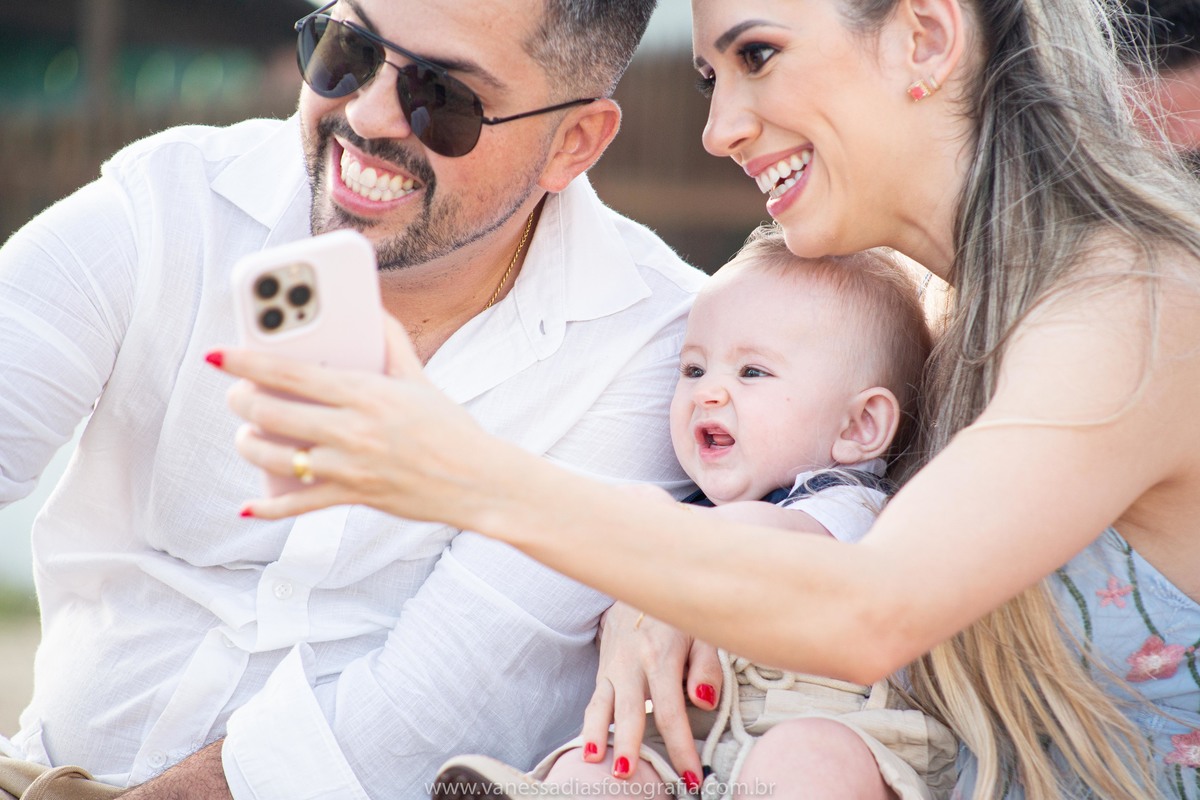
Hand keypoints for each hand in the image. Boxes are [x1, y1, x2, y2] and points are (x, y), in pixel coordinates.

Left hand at [215, 314, 495, 522]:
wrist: (479, 481)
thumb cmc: (451, 428)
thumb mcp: (420, 380)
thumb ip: (391, 343)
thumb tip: (372, 309)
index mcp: (366, 393)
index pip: (291, 372)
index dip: (247, 362)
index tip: (219, 355)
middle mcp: (352, 429)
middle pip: (272, 413)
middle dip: (242, 402)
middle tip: (237, 395)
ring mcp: (350, 467)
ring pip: (275, 457)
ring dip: (249, 445)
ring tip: (247, 436)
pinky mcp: (353, 497)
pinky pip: (298, 505)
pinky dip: (268, 507)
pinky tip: (248, 505)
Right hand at [580, 602, 721, 789]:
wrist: (640, 584)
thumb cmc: (677, 616)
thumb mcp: (701, 633)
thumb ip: (706, 668)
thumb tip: (704, 702)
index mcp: (662, 656)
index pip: (671, 710)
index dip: (680, 746)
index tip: (691, 776)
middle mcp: (632, 664)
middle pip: (630, 712)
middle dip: (631, 746)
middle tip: (630, 775)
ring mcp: (613, 668)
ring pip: (602, 707)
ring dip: (598, 736)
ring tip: (596, 762)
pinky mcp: (603, 672)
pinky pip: (594, 702)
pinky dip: (589, 726)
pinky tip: (588, 748)